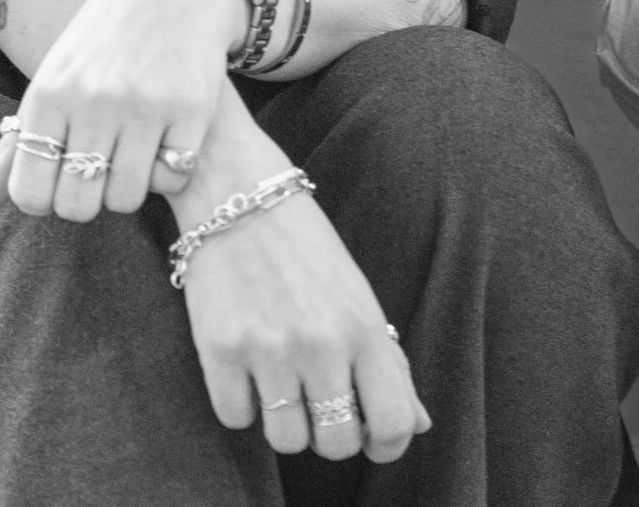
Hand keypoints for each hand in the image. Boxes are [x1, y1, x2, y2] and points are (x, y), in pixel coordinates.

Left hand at [0, 0, 244, 221]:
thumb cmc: (103, 42)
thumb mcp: (53, 80)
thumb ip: (16, 144)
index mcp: (49, 93)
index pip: (29, 193)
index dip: (43, 202)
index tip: (59, 181)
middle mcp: (93, 100)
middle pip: (77, 205)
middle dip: (87, 201)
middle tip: (99, 175)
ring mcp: (145, 104)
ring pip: (125, 198)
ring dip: (128, 189)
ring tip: (132, 160)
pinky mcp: (192, 107)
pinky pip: (173, 177)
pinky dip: (169, 172)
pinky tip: (167, 143)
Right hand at [175, 88, 430, 461]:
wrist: (237, 192)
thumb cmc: (305, 247)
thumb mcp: (357, 295)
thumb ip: (389, 362)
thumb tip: (419, 425)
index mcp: (365, 327)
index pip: (393, 423)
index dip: (387, 442)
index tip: (373, 433)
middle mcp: (321, 343)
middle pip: (337, 445)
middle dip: (332, 432)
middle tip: (323, 401)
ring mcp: (269, 350)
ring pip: (286, 440)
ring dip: (286, 420)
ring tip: (283, 379)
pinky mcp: (220, 351)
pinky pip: (237, 419)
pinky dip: (242, 402)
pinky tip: (248, 364)